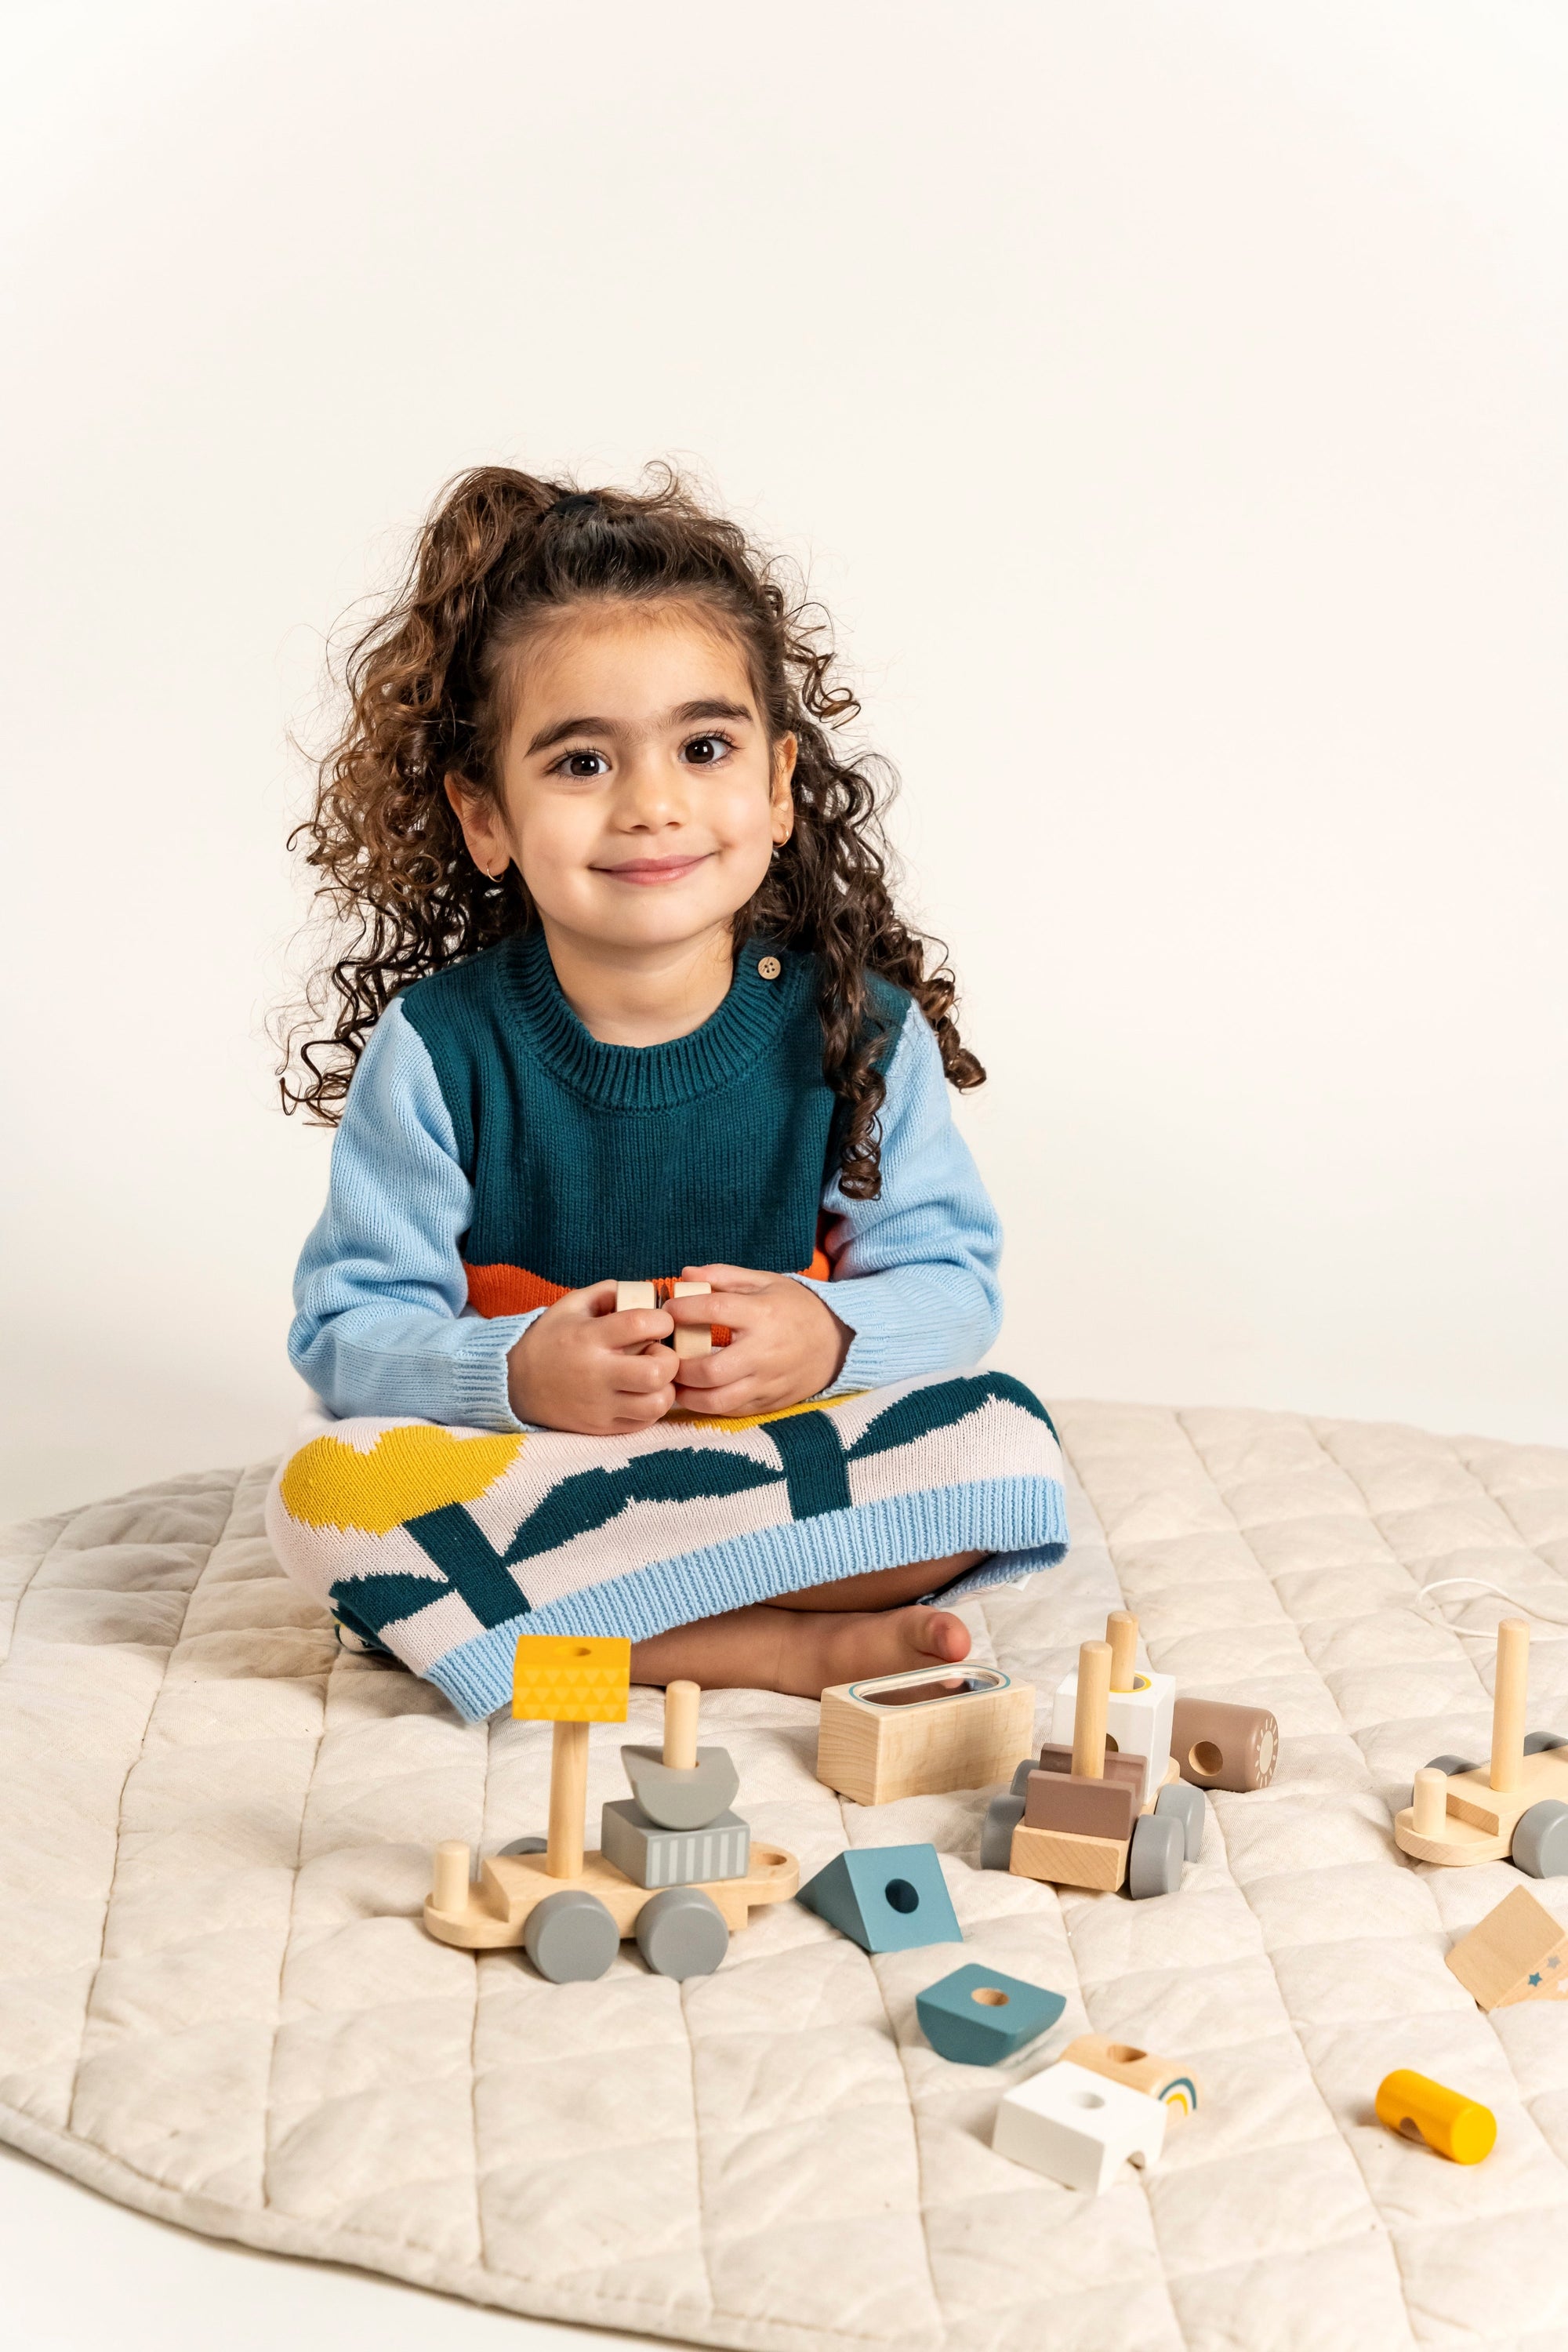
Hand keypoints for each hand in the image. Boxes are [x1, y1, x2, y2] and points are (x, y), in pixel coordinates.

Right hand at [507, 1281, 677, 1433]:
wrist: (515, 1385)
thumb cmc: (549, 1340)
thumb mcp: (570, 1305)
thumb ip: (607, 1292)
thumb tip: (645, 1290)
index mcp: (589, 1337)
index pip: (641, 1324)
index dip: (663, 1319)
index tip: (660, 1321)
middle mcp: (597, 1373)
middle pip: (657, 1371)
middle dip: (670, 1358)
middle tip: (660, 1352)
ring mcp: (600, 1405)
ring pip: (657, 1403)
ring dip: (665, 1387)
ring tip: (653, 1376)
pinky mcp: (602, 1427)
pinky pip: (645, 1422)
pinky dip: (651, 1407)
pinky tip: (641, 1393)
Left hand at [666, 1264, 851, 1417]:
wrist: (838, 1343)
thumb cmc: (796, 1308)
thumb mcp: (766, 1282)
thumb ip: (724, 1276)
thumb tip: (685, 1275)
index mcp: (763, 1314)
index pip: (715, 1309)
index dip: (683, 1310)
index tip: (668, 1310)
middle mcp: (765, 1352)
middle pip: (710, 1368)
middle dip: (678, 1364)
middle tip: (664, 1354)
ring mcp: (767, 1382)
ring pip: (716, 1399)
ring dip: (686, 1392)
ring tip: (674, 1378)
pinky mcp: (769, 1403)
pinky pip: (730, 1410)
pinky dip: (706, 1404)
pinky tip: (695, 1391)